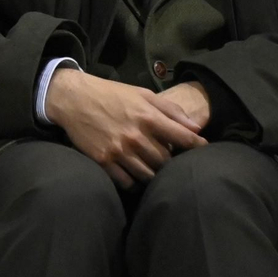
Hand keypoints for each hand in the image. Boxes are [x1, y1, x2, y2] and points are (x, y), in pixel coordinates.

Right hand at [44, 69, 206, 187]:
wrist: (73, 98)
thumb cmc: (111, 94)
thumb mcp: (142, 94)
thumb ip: (170, 110)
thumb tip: (195, 127)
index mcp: (148, 116)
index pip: (182, 137)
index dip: (197, 146)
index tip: (204, 150)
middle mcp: (135, 136)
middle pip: (165, 161)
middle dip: (170, 162)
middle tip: (168, 159)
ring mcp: (119, 150)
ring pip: (148, 175)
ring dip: (154, 174)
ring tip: (152, 169)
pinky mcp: (104, 160)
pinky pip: (127, 182)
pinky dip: (134, 182)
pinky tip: (134, 174)